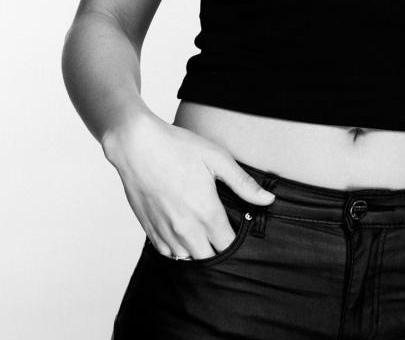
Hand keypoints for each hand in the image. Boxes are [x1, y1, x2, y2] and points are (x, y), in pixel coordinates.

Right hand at [103, 112, 275, 258]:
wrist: (137, 146)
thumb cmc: (178, 147)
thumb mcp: (218, 159)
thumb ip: (243, 184)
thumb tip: (267, 200)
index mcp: (206, 212)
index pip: (228, 246)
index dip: (237, 241)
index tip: (239, 229)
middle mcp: (186, 228)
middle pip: (209, 258)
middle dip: (219, 249)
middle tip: (223, 231)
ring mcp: (165, 231)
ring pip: (188, 258)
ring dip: (198, 250)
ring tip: (204, 233)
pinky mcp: (149, 229)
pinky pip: (168, 253)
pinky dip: (178, 248)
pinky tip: (184, 232)